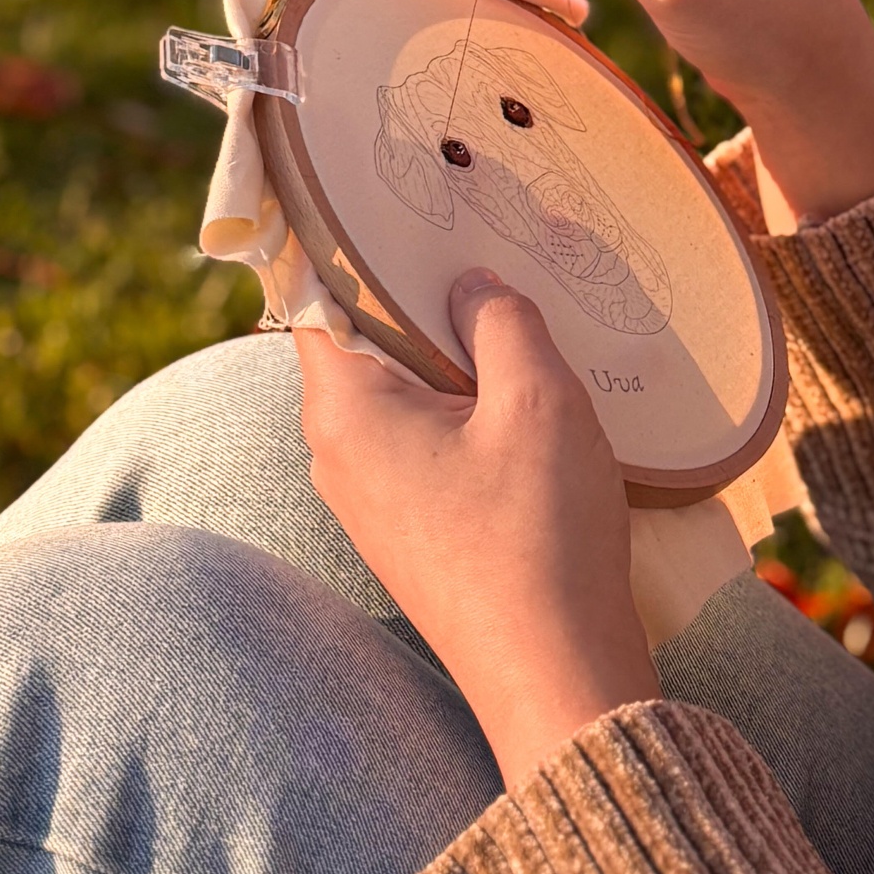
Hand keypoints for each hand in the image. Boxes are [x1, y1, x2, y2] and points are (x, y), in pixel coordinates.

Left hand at [295, 269, 658, 788]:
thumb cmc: (539, 530)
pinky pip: (419, 441)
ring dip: (448, 357)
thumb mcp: (536, 396)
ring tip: (513, 322)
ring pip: (396, 393)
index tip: (394, 202)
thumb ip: (499, 319)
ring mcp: (370, 500)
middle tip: (479, 250)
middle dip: (417, 298)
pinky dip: (460, 408)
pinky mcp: (408, 531)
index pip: (319, 300)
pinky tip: (519, 402)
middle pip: (360, 342)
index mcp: (346, 411)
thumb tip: (470, 284)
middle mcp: (338, 455)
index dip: (352, 246)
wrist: (554, 671)